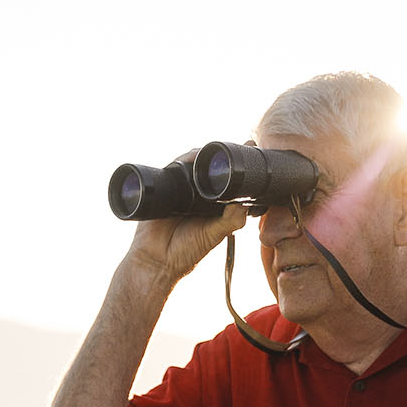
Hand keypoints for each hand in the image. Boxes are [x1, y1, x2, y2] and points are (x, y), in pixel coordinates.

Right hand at [120, 152, 249, 286]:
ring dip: (204, 155)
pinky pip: (175, 168)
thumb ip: (231, 220)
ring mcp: (182, 189)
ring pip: (195, 165)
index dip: (239, 168)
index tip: (251, 151)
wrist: (156, 260)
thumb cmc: (185, 252)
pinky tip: (193, 156)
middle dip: (223, 157)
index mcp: (214, 206)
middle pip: (211, 168)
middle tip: (237, 146)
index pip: (229, 181)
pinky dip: (184, 160)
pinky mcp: (166, 186)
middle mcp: (199, 195)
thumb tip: (244, 202)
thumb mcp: (214, 235)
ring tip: (217, 150)